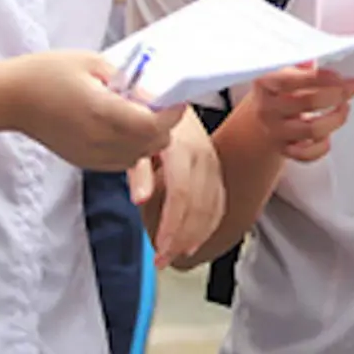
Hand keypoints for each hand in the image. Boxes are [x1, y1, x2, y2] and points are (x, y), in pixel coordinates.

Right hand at [1, 51, 186, 171]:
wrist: (12, 98)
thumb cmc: (48, 73)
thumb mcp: (93, 63)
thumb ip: (127, 79)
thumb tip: (153, 93)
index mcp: (103, 111)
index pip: (154, 124)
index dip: (172, 113)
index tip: (176, 99)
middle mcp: (99, 139)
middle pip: (152, 144)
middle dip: (163, 126)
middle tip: (158, 105)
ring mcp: (91, 154)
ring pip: (138, 156)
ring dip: (148, 139)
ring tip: (137, 115)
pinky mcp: (83, 161)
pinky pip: (120, 162)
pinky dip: (130, 149)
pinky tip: (120, 128)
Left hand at [128, 113, 225, 266]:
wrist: (165, 93)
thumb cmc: (146, 115)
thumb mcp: (134, 138)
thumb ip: (138, 170)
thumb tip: (140, 198)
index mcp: (182, 147)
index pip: (182, 193)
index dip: (173, 224)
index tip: (161, 249)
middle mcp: (203, 155)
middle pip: (200, 205)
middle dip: (182, 237)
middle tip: (162, 260)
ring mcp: (213, 161)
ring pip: (213, 206)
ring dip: (196, 235)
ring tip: (175, 255)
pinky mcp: (215, 167)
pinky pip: (219, 200)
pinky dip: (209, 223)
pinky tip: (196, 238)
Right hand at [250, 64, 353, 162]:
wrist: (255, 122)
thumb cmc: (279, 92)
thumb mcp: (284, 73)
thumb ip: (305, 66)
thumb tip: (332, 57)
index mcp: (266, 82)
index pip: (294, 79)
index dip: (323, 78)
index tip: (342, 78)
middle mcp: (267, 108)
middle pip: (308, 102)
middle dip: (336, 95)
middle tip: (350, 90)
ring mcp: (274, 131)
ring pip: (312, 129)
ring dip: (335, 119)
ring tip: (344, 109)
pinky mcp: (282, 150)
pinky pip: (306, 154)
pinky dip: (321, 146)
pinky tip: (327, 136)